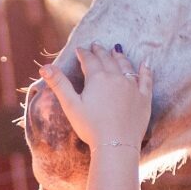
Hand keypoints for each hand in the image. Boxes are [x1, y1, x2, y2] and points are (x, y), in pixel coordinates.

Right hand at [38, 43, 150, 158]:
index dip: (83, 53)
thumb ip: (59, 84)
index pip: (89, 60)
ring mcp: (132, 87)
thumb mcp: (71, 105)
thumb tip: (44, 67)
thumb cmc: (91, 127)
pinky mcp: (144, 98)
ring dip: (119, 56)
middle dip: (100, 51)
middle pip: (107, 59)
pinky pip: (146, 79)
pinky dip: (146, 70)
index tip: (80, 49)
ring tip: (116, 50)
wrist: (116, 144)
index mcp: (97, 78)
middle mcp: (116, 77)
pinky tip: (146, 62)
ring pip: (125, 66)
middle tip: (96, 45)